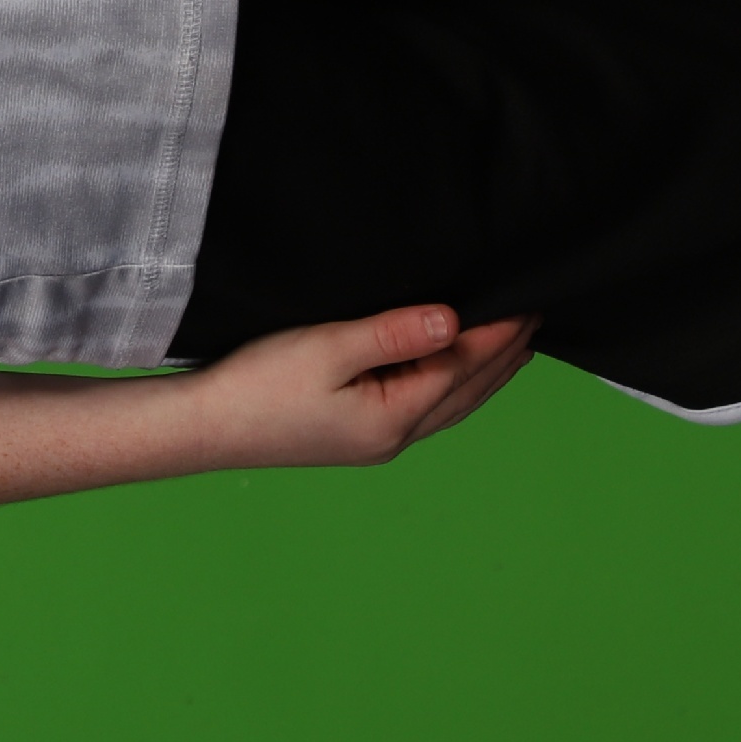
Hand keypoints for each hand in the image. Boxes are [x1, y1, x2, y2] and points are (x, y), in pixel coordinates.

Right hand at [186, 304, 536, 470]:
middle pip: (467, 392)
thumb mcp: (324, 349)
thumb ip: (391, 335)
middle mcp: (395, 435)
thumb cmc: (255, 387)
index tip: (528, 301)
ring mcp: (377, 440)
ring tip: (514, 345)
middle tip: (536, 316)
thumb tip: (453, 322)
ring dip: (485, 374)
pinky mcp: (359, 435)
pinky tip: (451, 373)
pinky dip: (453, 385)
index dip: (498, 334)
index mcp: (393, 417)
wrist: (203, 427)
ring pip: (452, 404)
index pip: (462, 367)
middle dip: (504, 354)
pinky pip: (427, 406)